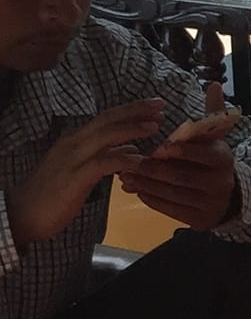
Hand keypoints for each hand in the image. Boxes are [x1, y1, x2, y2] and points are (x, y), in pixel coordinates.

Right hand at [6, 101, 162, 244]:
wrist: (22, 213)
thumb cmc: (52, 193)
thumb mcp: (83, 170)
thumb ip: (106, 157)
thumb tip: (131, 149)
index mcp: (75, 139)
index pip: (106, 117)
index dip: (131, 110)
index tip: (155, 105)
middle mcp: (73, 142)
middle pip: (107, 119)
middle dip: (135, 110)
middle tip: (160, 105)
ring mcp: (72, 158)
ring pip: (104, 135)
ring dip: (131, 129)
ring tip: (155, 125)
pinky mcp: (74, 178)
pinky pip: (102, 163)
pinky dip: (122, 160)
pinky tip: (141, 160)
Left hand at [122, 80, 239, 230]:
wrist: (228, 197)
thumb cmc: (212, 160)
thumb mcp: (215, 137)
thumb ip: (212, 112)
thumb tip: (215, 84)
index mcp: (223, 160)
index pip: (201, 155)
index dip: (179, 151)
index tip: (157, 147)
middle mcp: (220, 183)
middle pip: (181, 176)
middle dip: (152, 170)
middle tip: (128, 162)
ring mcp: (210, 204)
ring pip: (172, 194)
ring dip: (145, 185)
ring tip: (125, 176)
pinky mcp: (199, 220)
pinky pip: (170, 210)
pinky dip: (151, 199)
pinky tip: (136, 190)